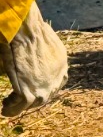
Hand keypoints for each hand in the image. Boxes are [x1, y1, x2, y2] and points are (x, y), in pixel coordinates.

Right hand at [0, 2, 67, 116]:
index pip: (57, 83)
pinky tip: (5, 106)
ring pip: (32, 103)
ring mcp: (44, 85)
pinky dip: (12, 107)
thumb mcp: (46, 43)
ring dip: (19, 107)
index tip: (34, 92)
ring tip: (8, 107)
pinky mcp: (29, 89)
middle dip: (31, 100)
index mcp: (62, 64)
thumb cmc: (31, 31)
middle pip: (45, 95)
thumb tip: (35, 61)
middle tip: (17, 102)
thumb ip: (43, 56)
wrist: (25, 29)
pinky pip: (21, 103)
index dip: (44, 89)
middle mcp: (57, 77)